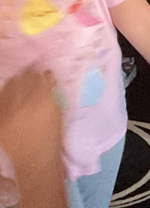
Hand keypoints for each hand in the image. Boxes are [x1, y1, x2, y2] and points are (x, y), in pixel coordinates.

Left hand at [0, 71, 65, 207]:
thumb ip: (52, 91)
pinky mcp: (0, 121)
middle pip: (22, 80)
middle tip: (31, 76)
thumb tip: (47, 75)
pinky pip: (2, 101)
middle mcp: (24, 105)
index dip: (40, 73)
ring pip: (9, 88)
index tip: (42, 72)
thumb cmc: (52, 136)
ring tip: (20, 85)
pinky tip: (11, 97)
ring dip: (15, 83)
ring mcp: (9, 113)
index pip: (39, 77)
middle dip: (27, 76)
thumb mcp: (58, 112)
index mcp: (43, 101)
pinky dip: (6, 96)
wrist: (36, 162)